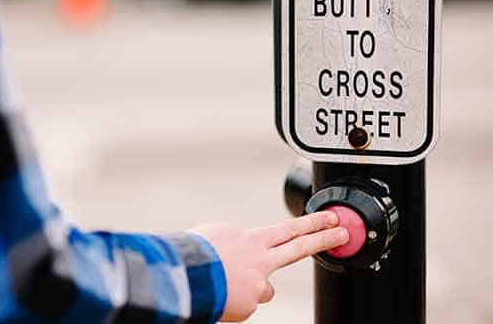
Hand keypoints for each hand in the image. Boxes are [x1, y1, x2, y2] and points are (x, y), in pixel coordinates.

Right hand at [191, 212, 347, 321]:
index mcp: (251, 238)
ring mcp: (259, 282)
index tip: (327, 220)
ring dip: (253, 285)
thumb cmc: (192, 253)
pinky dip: (233, 301)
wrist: (184, 275)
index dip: (309, 226)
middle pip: (299, 246)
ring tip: (226, 282)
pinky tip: (219, 295)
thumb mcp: (213, 235)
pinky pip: (245, 303)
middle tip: (341, 231)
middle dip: (322, 237)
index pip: (287, 230)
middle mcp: (261, 258)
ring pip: (266, 287)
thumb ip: (235, 242)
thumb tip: (239, 249)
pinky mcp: (251, 304)